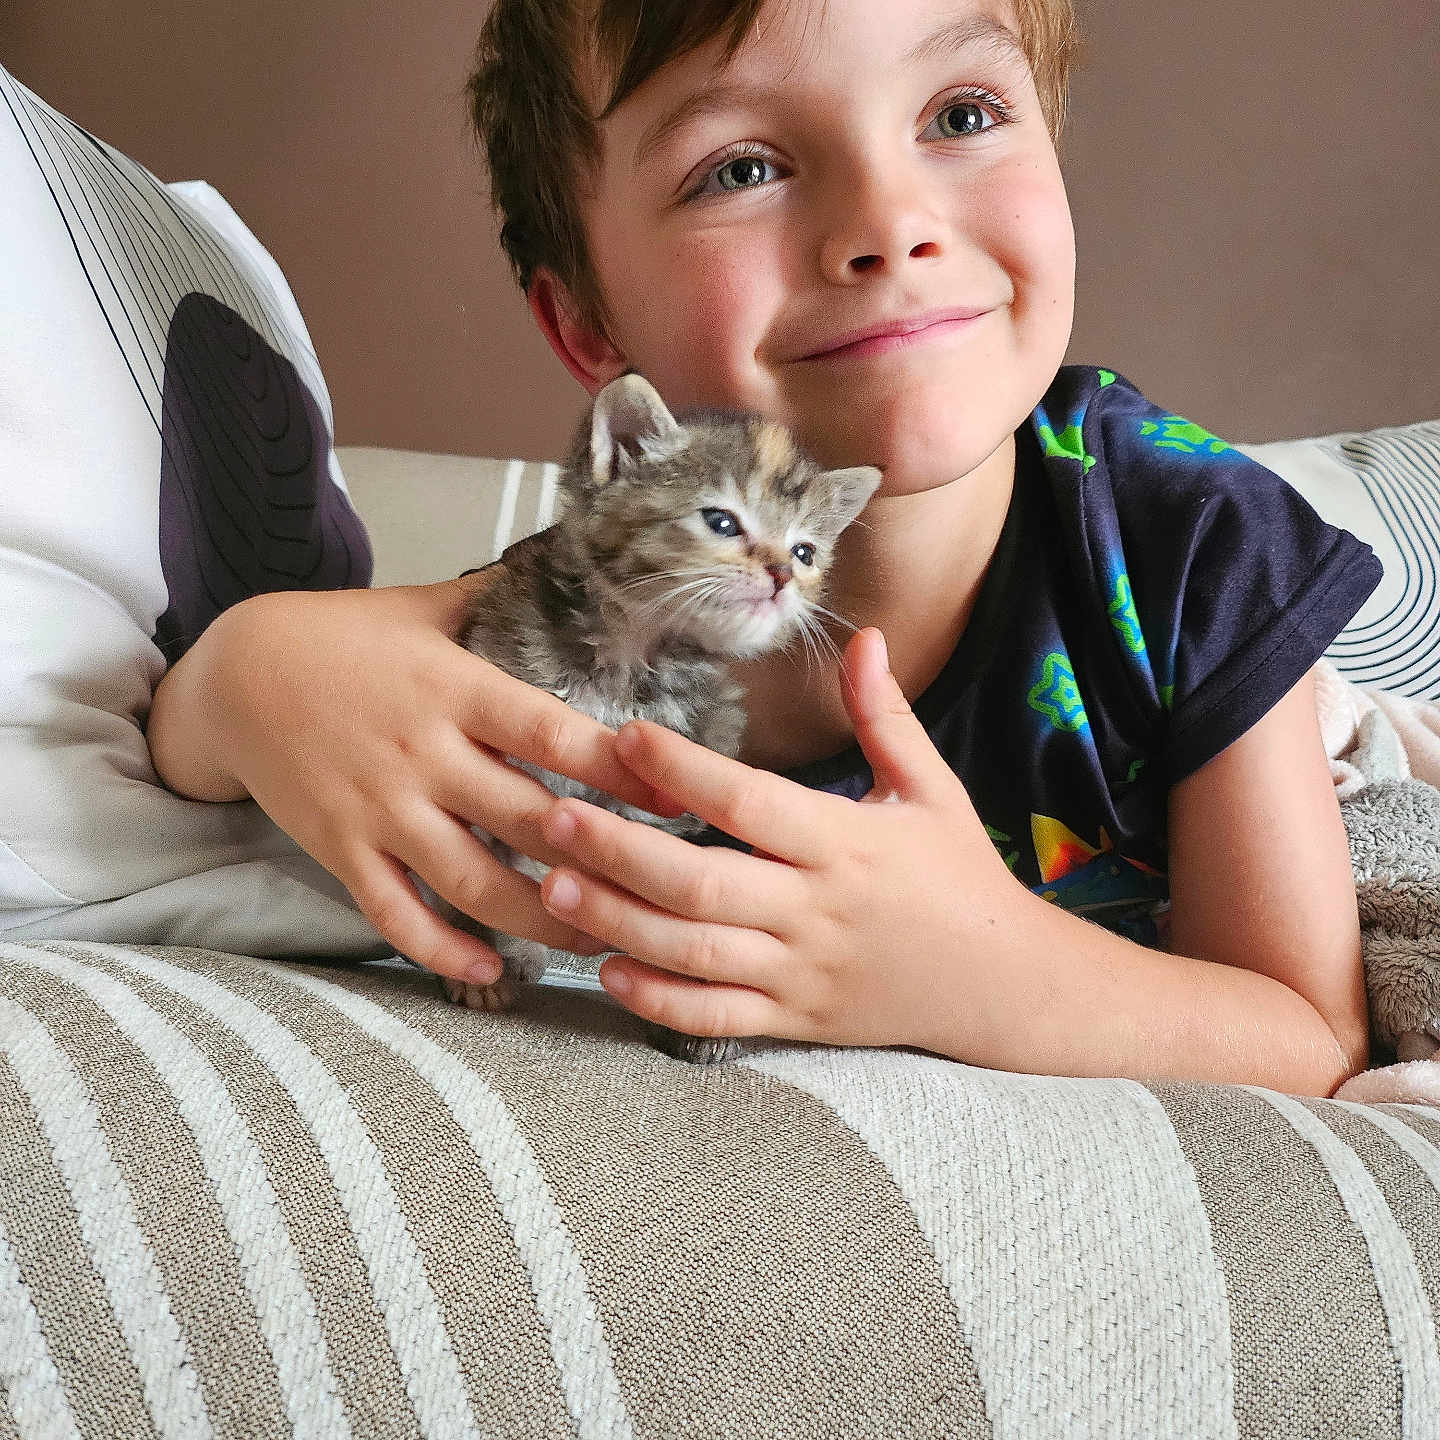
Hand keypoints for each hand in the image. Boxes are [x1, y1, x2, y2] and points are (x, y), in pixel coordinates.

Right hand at [146, 579, 674, 983]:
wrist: (231, 677)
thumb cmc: (341, 638)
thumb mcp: (423, 608)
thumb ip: (496, 600)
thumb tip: (570, 572)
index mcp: (455, 689)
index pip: (553, 734)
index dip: (620, 771)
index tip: (679, 797)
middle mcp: (424, 753)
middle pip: (528, 821)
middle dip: (599, 861)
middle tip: (661, 891)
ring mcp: (381, 809)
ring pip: (473, 882)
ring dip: (542, 919)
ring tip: (602, 939)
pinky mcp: (342, 850)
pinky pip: (396, 914)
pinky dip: (442, 949)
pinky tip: (492, 971)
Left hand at [534, 627, 1037, 1058]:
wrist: (1003, 983)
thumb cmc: (960, 875)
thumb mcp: (930, 789)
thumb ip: (886, 716)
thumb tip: (865, 635)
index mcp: (845, 844)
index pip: (749, 802)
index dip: (684, 769)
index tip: (626, 736)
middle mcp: (815, 911)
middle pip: (702, 883)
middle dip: (621, 850)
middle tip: (552, 817)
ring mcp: (801, 973)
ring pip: (695, 953)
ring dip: (618, 921)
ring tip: (553, 885)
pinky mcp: (794, 1020)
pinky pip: (715, 1018)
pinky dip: (658, 1000)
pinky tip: (605, 969)